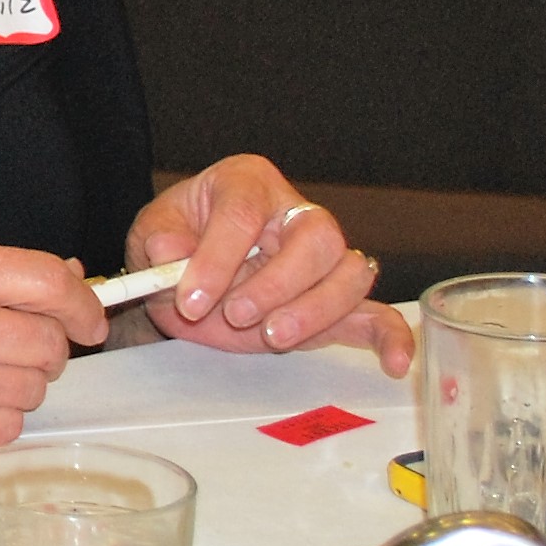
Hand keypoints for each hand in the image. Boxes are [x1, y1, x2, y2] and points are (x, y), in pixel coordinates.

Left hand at [128, 157, 412, 371]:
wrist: (187, 278)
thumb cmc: (176, 242)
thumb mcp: (152, 231)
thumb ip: (158, 238)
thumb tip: (166, 252)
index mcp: (246, 182)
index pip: (243, 211)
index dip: (218, 257)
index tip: (191, 298)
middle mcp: (294, 212)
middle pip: (316, 237)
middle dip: (277, 283)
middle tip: (237, 314)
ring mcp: (323, 258)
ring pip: (350, 273)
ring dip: (315, 310)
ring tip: (271, 336)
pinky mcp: (336, 302)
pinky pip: (377, 313)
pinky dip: (389, 337)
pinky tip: (393, 363)